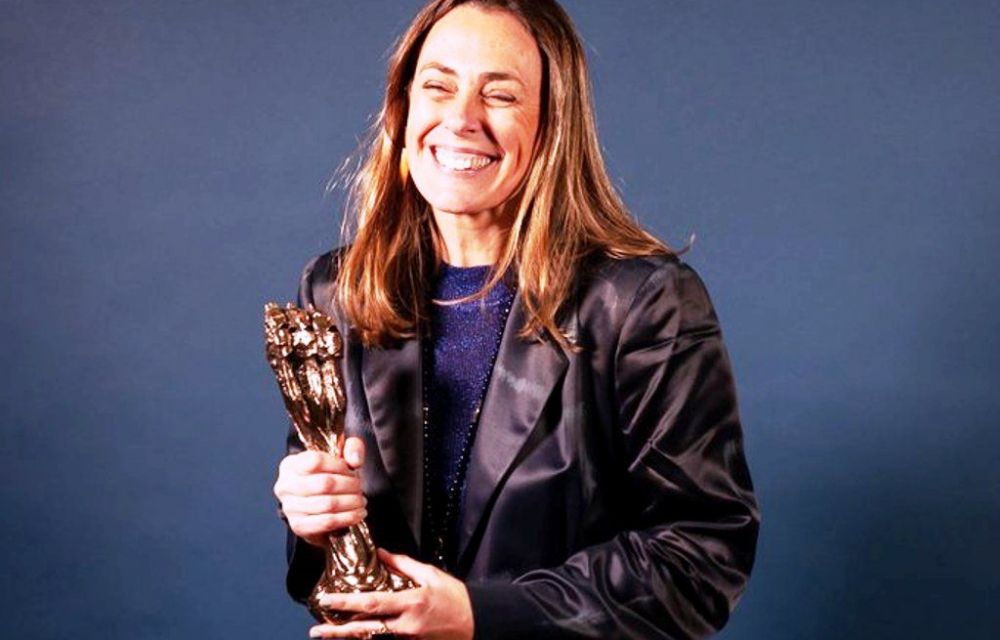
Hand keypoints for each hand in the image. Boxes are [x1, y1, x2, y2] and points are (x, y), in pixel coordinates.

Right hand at [273, 437, 366, 546]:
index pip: (316, 461)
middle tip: (360, 488)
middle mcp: (285, 486)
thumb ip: (351, 448)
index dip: (339, 465)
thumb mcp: (340, 455)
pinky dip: (347, 518)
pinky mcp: (299, 526)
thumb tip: (355, 460)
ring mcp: (290, 508)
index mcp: (291, 464)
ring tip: (360, 501)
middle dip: (349, 485)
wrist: (318, 505)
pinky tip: (357, 514)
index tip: (351, 469)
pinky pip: (327, 522)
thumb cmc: (328, 476)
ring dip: (351, 502)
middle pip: (324, 483)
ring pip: (328, 504)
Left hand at [309, 549, 473, 639]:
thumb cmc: (454, 597)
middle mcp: (405, 625)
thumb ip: (404, 565)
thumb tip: (382, 554)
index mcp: (410, 603)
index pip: (372, 604)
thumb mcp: (431, 574)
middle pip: (365, 630)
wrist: (475, 621)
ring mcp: (407, 639)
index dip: (347, 603)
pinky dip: (368, 638)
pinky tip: (354, 635)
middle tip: (315, 630)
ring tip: (326, 634)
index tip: (327, 600)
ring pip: (372, 639)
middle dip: (338, 631)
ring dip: (348, 637)